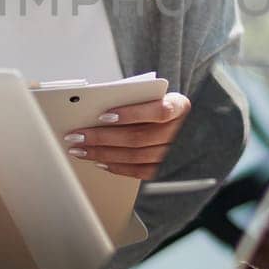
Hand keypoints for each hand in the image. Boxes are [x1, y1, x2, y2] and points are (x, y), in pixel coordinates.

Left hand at [62, 92, 190, 180]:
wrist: (192, 127)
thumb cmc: (164, 106)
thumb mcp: (157, 96)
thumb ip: (136, 99)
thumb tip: (98, 108)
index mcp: (179, 107)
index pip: (158, 111)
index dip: (131, 114)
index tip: (104, 115)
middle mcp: (180, 132)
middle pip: (139, 137)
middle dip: (103, 137)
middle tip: (77, 135)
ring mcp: (175, 154)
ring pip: (135, 156)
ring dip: (103, 153)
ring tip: (81, 149)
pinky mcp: (166, 169)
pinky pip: (140, 172)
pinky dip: (117, 167)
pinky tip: (100, 162)